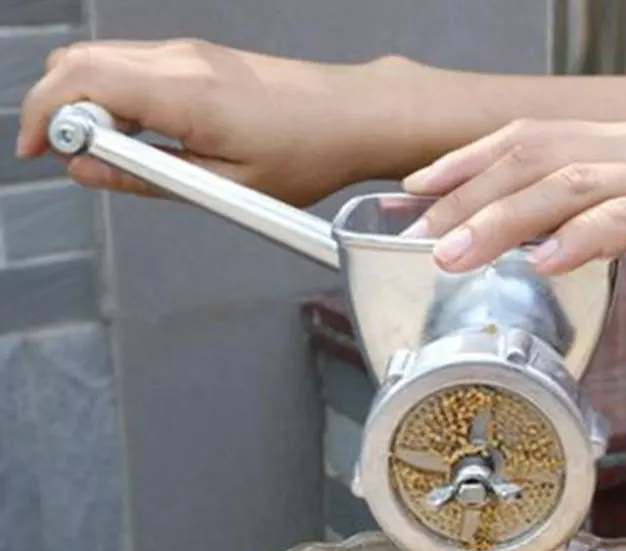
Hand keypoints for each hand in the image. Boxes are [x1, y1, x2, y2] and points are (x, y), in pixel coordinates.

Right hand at [17, 39, 412, 204]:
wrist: (352, 115)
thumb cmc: (305, 154)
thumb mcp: (227, 187)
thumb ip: (150, 178)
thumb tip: (88, 169)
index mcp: (184, 94)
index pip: (80, 83)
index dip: (43, 115)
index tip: (37, 152)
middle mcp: (178, 60)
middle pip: (79, 62)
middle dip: (52, 107)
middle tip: (63, 155)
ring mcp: (187, 52)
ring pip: (102, 58)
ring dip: (82, 99)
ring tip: (101, 150)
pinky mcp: (197, 56)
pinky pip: (132, 63)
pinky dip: (111, 92)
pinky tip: (133, 133)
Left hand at [402, 118, 625, 307]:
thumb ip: (619, 217)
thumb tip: (568, 238)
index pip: (531, 141)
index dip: (468, 164)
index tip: (421, 194)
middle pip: (532, 155)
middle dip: (465, 193)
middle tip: (415, 229)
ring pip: (565, 186)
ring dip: (502, 220)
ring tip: (454, 254)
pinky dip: (581, 239)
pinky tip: (545, 262)